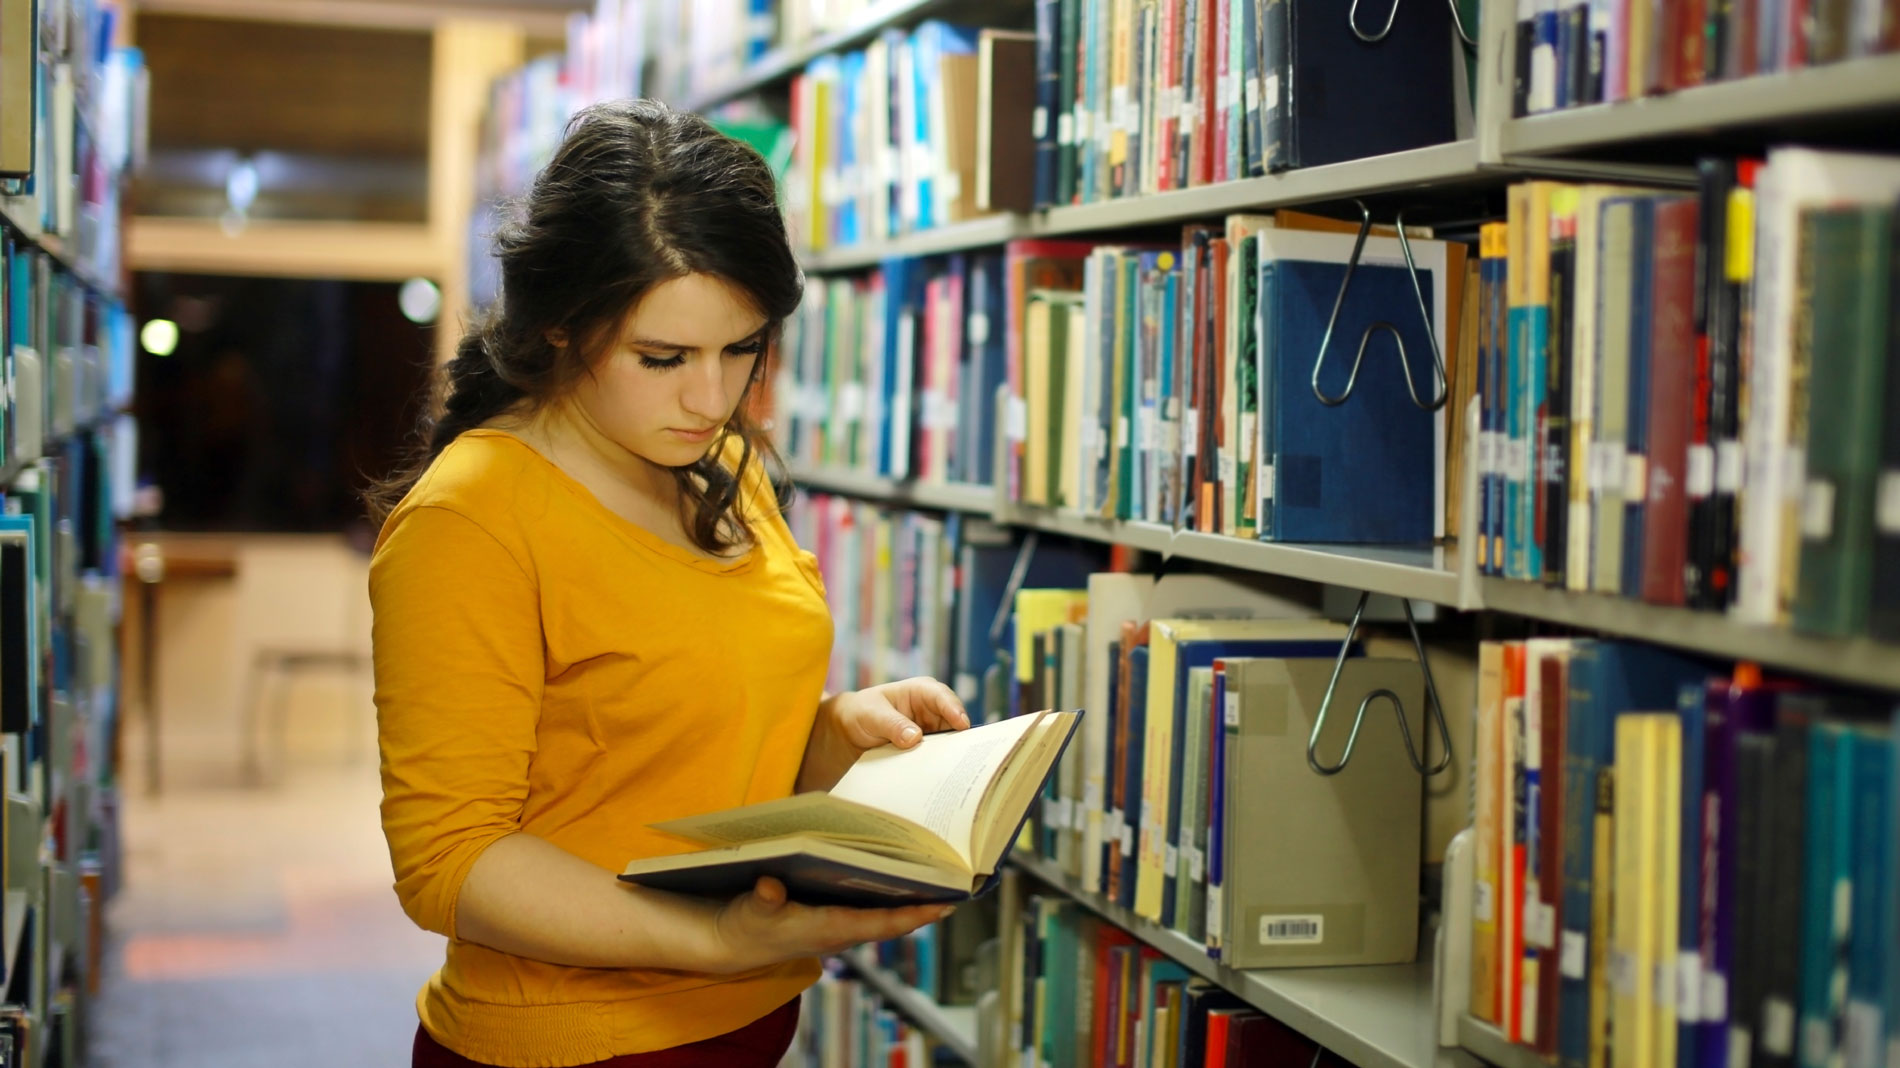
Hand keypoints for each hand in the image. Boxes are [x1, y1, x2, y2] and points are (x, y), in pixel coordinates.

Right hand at [710, 876, 954, 973]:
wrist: (731, 943)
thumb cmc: (746, 926)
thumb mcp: (750, 910)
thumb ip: (762, 900)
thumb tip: (770, 887)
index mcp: (828, 929)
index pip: (881, 924)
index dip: (914, 915)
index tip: (944, 905)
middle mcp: (841, 932)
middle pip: (893, 921)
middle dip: (925, 905)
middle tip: (957, 884)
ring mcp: (839, 928)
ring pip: (885, 916)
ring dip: (912, 902)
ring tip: (941, 877)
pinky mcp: (832, 920)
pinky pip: (873, 911)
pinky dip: (891, 898)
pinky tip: (903, 877)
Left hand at [799, 677, 969, 791]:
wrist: (849, 731)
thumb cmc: (861, 713)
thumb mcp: (872, 715)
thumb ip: (892, 724)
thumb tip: (915, 738)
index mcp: (921, 691)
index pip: (942, 697)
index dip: (954, 710)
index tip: (962, 725)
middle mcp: (932, 710)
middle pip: (954, 722)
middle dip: (961, 737)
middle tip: (966, 755)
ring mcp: (932, 730)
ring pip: (951, 742)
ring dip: (952, 755)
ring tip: (956, 771)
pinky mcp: (928, 748)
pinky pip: (940, 757)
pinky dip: (941, 765)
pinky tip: (942, 777)